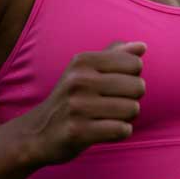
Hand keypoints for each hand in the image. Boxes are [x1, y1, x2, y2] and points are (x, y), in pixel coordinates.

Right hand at [22, 40, 146, 166]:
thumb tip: (142, 45)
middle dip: (132, 99)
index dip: (132, 77)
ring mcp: (77, 106)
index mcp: (83, 61)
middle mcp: (79, 80)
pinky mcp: (78, 131)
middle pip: (138, 86)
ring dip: (126, 117)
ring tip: (108, 118)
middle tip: (113, 105)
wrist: (37, 132)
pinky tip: (105, 131)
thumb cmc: (70, 99)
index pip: (134, 64)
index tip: (116, 86)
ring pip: (132, 109)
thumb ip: (114, 55)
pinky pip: (122, 130)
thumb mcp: (85, 71)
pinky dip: (120, 132)